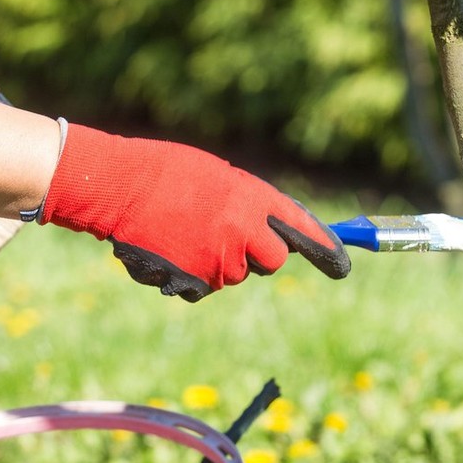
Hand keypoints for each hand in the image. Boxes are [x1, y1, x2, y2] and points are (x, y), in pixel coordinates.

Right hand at [40, 123, 350, 300]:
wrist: (118, 186)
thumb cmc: (167, 174)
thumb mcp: (219, 178)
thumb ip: (249, 204)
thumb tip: (272, 230)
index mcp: (254, 199)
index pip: (302, 229)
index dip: (327, 250)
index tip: (344, 266)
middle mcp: (244, 233)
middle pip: (272, 261)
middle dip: (259, 254)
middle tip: (230, 236)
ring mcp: (219, 261)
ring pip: (234, 275)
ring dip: (218, 262)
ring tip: (184, 232)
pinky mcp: (193, 283)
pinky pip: (203, 289)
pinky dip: (190, 276)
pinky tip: (170, 249)